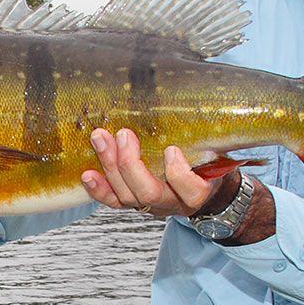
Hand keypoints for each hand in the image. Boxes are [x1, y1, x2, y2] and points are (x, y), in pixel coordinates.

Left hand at [80, 128, 222, 217]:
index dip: (178, 172)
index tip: (171, 150)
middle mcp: (173, 203)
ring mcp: (150, 206)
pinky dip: (98, 189)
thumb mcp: (216, 151)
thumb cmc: (207, 163)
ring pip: (126, 195)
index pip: (190, 189)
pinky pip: (112, 201)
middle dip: (130, 164)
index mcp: (199, 191)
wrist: (201, 190)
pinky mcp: (132, 204)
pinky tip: (87, 174)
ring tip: (99, 138)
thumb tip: (202, 99)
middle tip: (124, 134)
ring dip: (109, 165)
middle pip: (149, 192)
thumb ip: (210, 136)